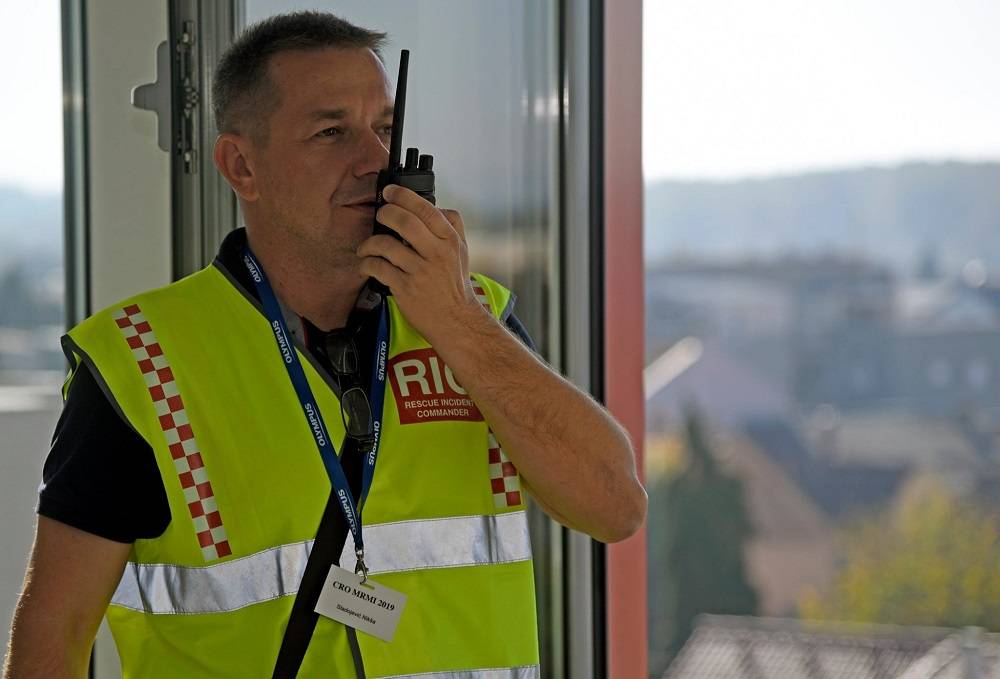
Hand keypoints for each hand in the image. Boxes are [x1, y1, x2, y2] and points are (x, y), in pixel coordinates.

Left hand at [357, 184, 483, 340]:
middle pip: (404, 222)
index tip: (390, 192)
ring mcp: (420, 272)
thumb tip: (435, 205)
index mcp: (450, 241)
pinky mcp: (405, 289)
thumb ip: (453, 226)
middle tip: (380, 215)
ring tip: (366, 247)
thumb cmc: (454, 285)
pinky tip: (366, 265)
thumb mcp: (462, 252)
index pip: (426, 209)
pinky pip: (378, 268)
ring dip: (369, 243)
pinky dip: (366, 264)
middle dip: (385, 213)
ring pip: (386, 245)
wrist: (456, 321)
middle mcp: (436, 254)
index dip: (403, 196)